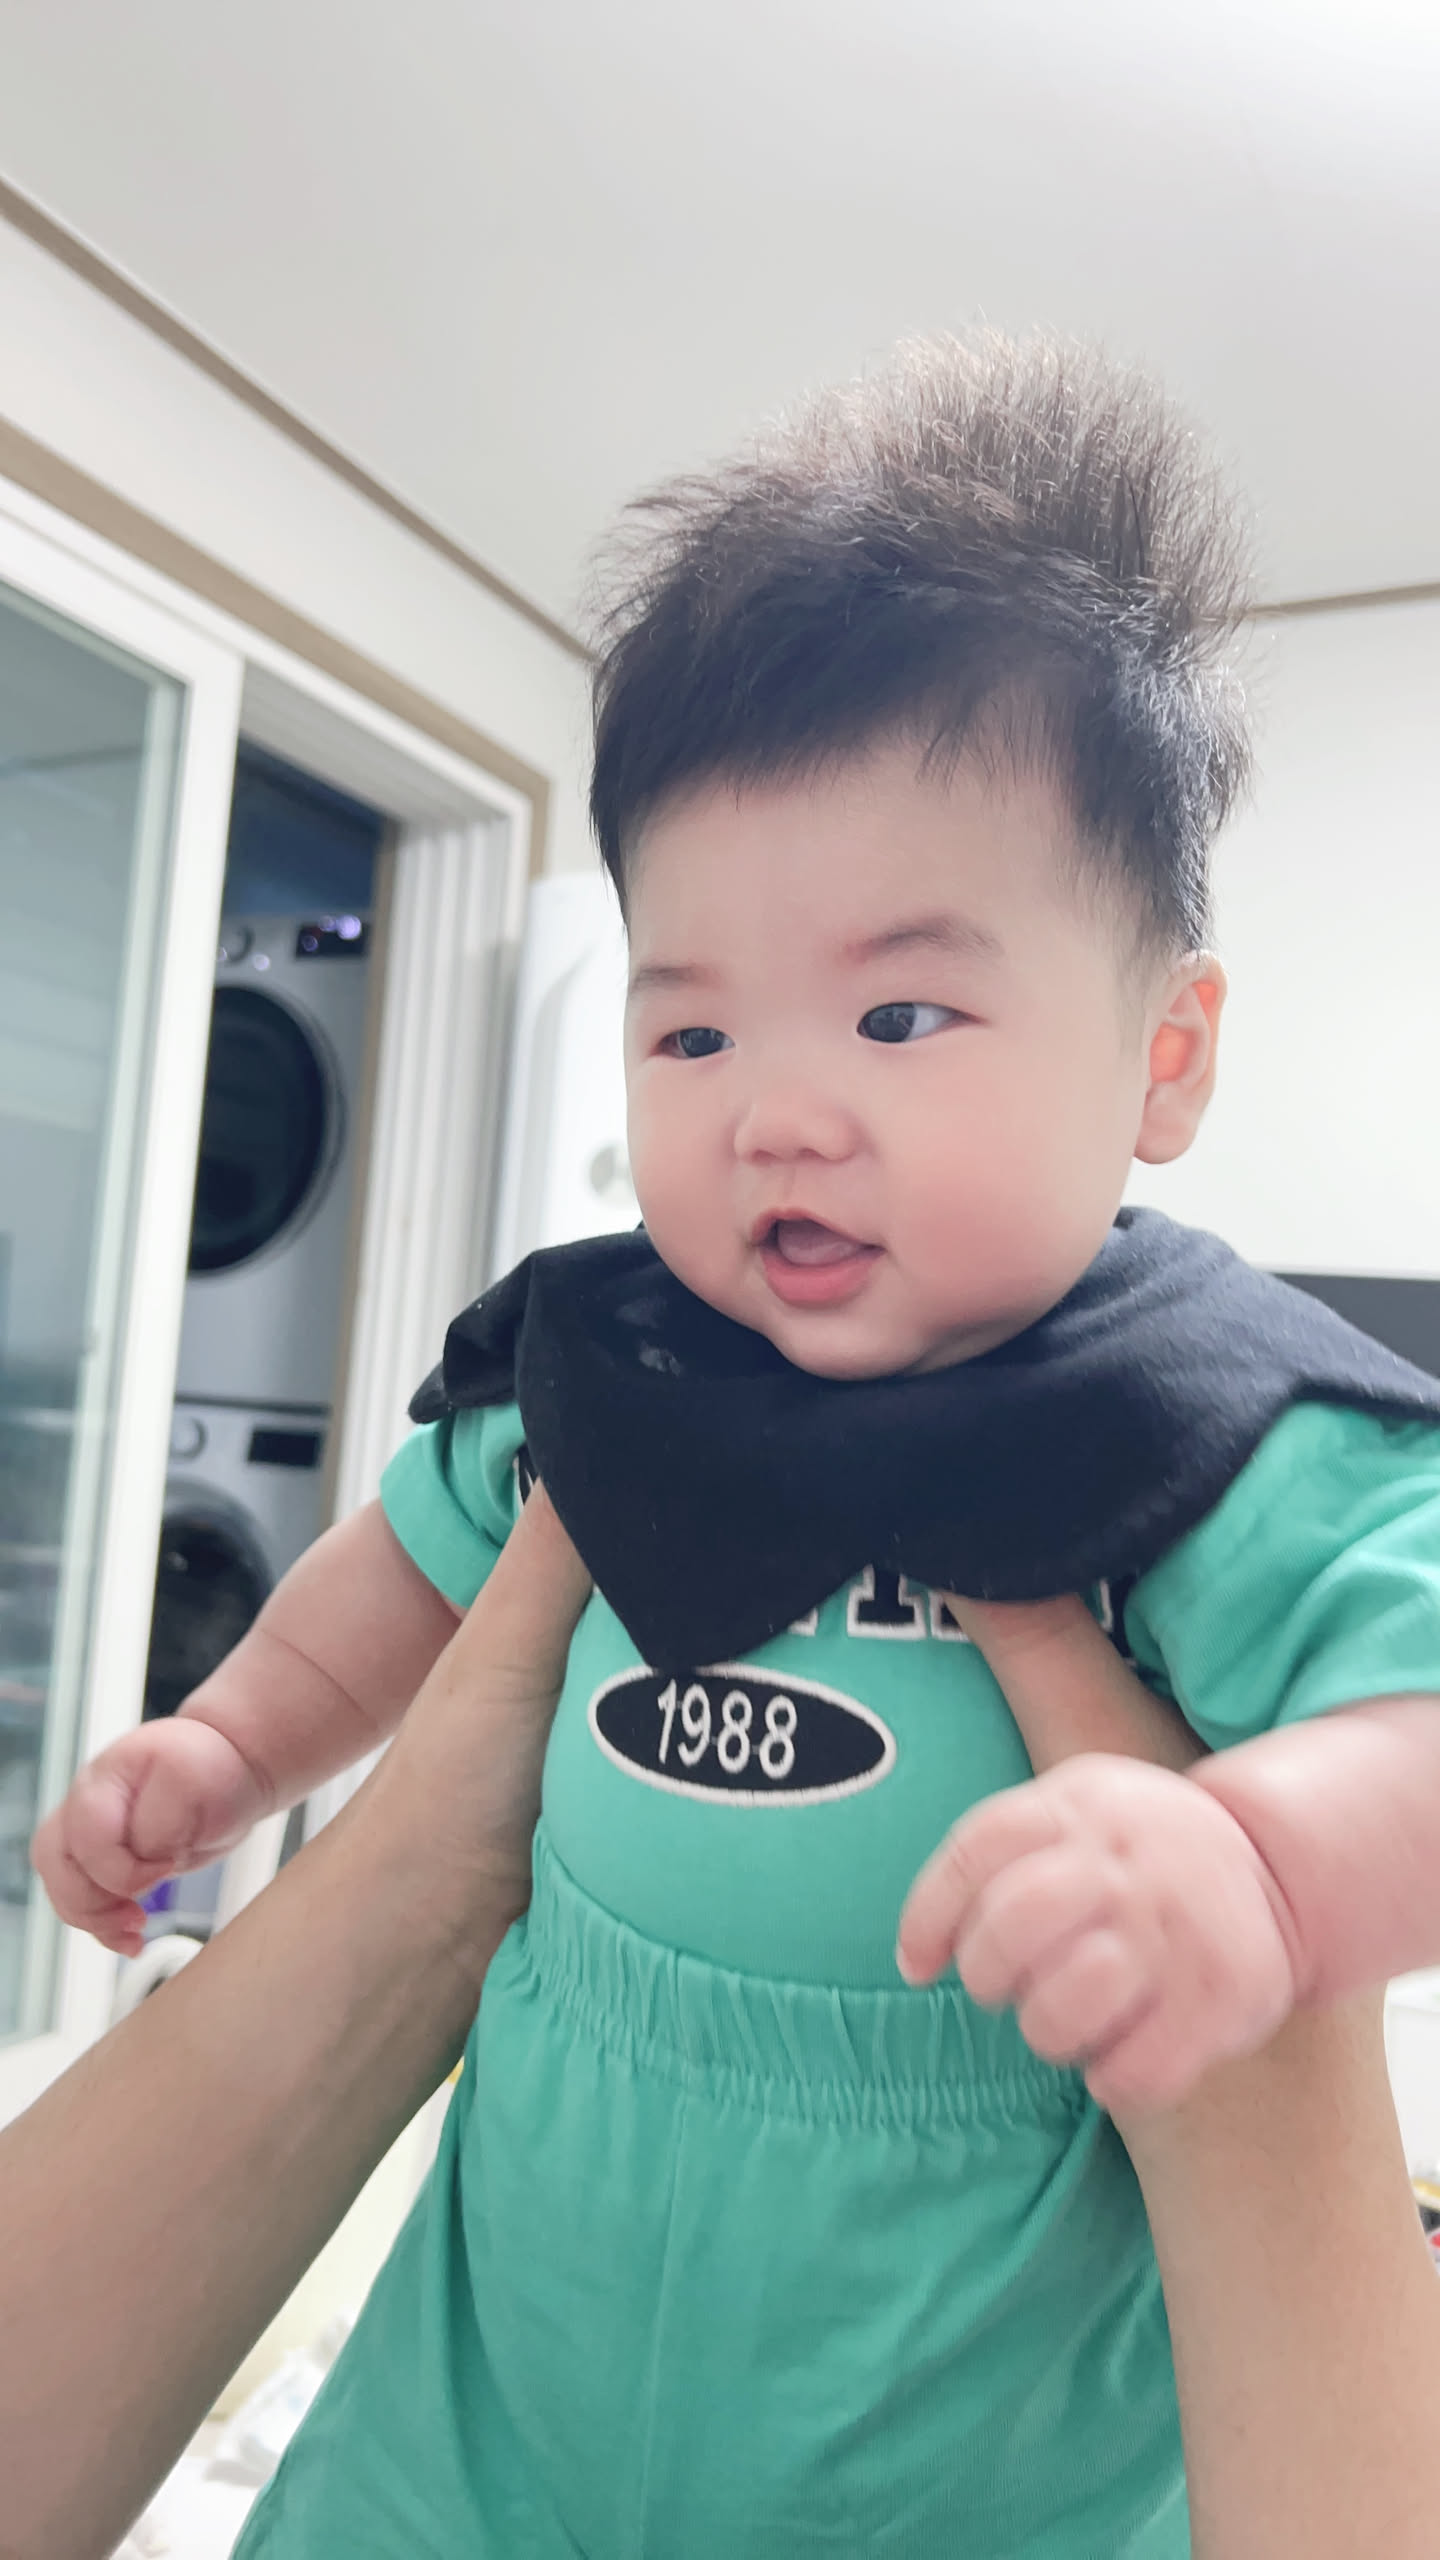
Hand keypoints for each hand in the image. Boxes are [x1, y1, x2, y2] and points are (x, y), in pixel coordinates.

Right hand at [31, 1718, 269, 1956]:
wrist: (227, 1768)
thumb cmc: (212, 1768)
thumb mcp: (193, 1783)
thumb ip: (160, 1822)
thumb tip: (142, 1861)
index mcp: (105, 1779)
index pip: (87, 1838)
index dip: (123, 1868)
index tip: (168, 1867)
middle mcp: (85, 1804)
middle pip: (55, 1863)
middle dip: (92, 1902)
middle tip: (137, 1917)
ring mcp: (88, 1831)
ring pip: (61, 1885)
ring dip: (93, 1920)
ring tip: (134, 1934)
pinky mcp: (102, 1859)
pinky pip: (82, 1899)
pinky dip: (102, 1927)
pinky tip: (131, 1940)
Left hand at [895, 1594, 1304, 2110]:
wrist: (1288, 1899)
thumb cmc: (1156, 1831)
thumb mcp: (1091, 1727)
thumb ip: (1029, 1652)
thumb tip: (953, 1558)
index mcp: (1096, 1794)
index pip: (982, 1850)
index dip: (933, 1913)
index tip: (916, 1960)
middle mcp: (1135, 1860)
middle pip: (1005, 1944)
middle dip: (993, 1979)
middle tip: (1011, 1980)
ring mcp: (1180, 1937)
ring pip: (1054, 2017)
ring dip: (1054, 2029)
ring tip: (1077, 2003)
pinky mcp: (1219, 2011)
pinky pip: (1121, 2071)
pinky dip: (1115, 2072)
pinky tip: (1128, 2038)